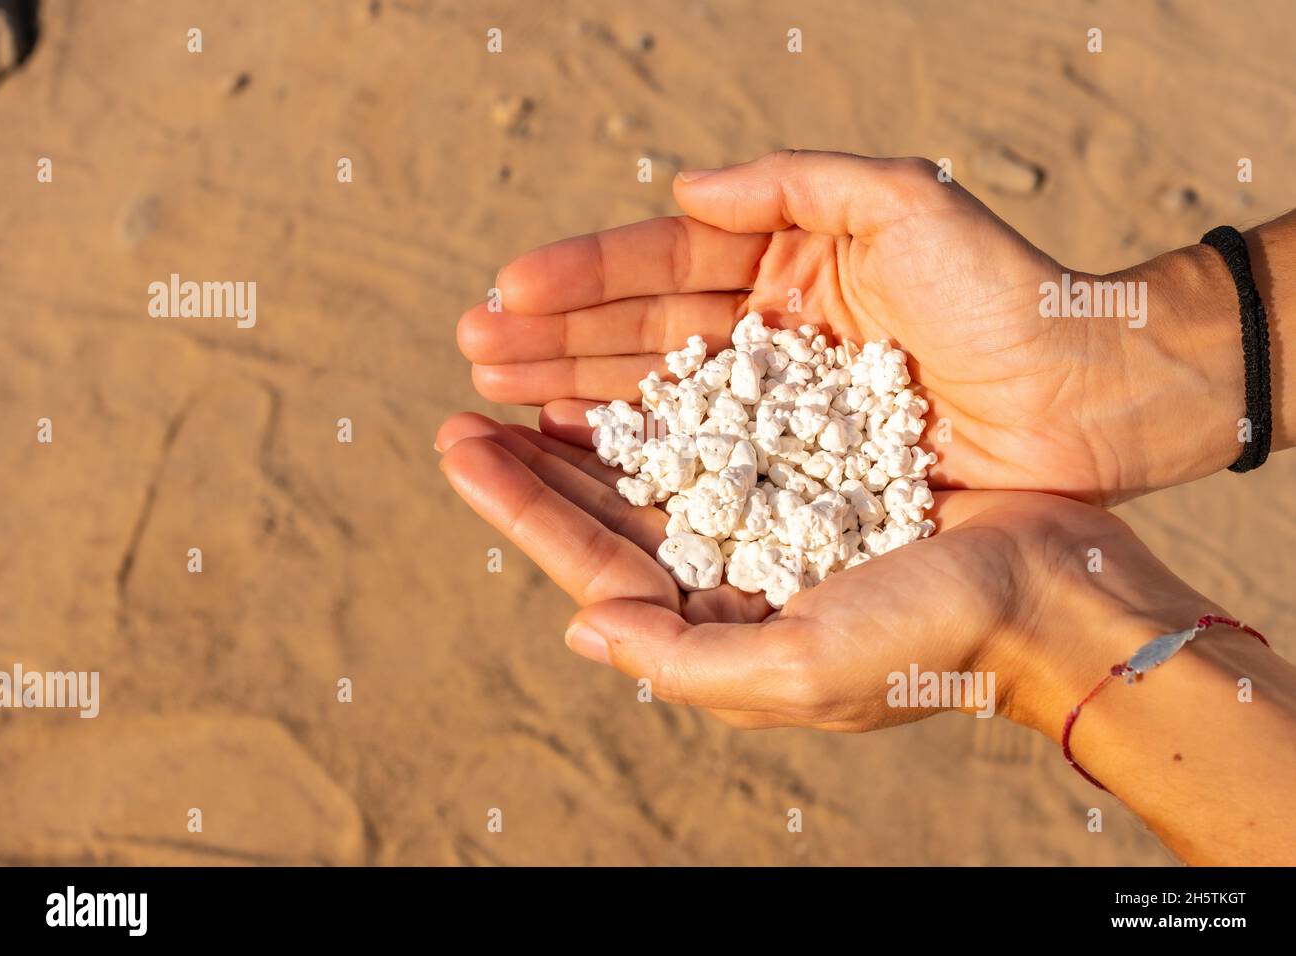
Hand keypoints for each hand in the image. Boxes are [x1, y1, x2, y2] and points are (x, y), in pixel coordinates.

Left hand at [436, 413, 1295, 863]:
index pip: (593, 560)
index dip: (521, 506)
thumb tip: (583, 631)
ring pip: (653, 462)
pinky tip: (630, 368)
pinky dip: (669, 397)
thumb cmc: (931, 639)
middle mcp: (732, 571)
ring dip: (588, 419)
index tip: (459, 444)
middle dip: (534, 459)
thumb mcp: (798, 668)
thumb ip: (683, 660)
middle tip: (469, 398)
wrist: (1050, 587)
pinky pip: (719, 425)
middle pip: (608, 506)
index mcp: (717, 623)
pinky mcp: (813, 466)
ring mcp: (770, 517)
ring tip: (525, 373)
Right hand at [460, 150, 1244, 504]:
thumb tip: (683, 190)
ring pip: (659, 398)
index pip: (663, 265)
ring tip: (496, 399)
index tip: (506, 289)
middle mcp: (769, 335)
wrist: (1090, 394)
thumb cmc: (1006, 291)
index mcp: (787, 266)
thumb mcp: (908, 204)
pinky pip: (704, 462)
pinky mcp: (800, 473)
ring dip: (575, 396)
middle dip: (555, 340)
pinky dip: (639, 459)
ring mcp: (779, 408)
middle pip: (641, 334)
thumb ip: (797, 186)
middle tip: (470, 350)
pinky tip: (575, 455)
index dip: (584, 276)